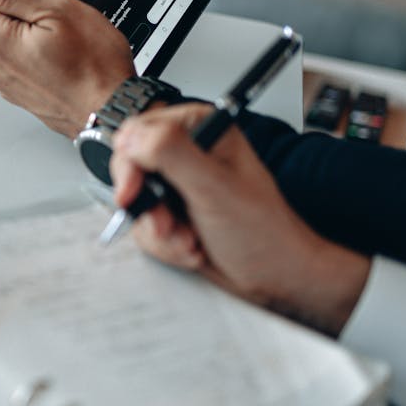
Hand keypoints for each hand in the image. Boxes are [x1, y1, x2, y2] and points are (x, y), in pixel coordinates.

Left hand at [0, 0, 134, 137]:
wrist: (111, 109)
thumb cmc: (93, 66)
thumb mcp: (57, 11)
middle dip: (19, 12)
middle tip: (55, 21)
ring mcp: (6, 83)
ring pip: (9, 41)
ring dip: (31, 35)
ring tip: (63, 45)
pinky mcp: (20, 94)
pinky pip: (22, 63)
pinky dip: (38, 57)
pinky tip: (63, 61)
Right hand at [109, 104, 369, 335]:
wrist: (275, 276)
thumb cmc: (262, 232)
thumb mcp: (213, 187)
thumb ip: (170, 154)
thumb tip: (132, 137)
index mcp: (202, 130)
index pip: (139, 132)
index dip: (130, 163)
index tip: (133, 193)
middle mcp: (189, 152)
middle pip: (130, 168)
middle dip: (147, 205)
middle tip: (166, 224)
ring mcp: (180, 184)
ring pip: (136, 202)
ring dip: (160, 231)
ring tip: (190, 241)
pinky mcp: (174, 212)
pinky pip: (145, 226)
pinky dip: (164, 244)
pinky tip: (192, 248)